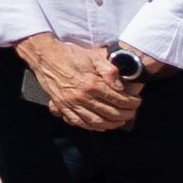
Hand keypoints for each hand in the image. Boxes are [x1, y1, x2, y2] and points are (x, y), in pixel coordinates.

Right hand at [18, 32, 137, 130]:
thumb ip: (109, 71)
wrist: (46, 56)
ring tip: (120, 121)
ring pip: (96, 121)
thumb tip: (120, 86)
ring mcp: (71, 103)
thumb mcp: (93, 56)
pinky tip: (101, 126)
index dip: (131, 103)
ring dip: (111, 124)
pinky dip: (92, 127)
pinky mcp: (63, 106)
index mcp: (92, 84)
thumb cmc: (70, 55)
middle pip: (110, 112)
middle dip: (125, 114)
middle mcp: (82, 97)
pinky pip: (80, 122)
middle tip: (132, 113)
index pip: (118, 99)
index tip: (137, 102)